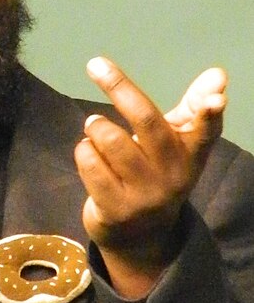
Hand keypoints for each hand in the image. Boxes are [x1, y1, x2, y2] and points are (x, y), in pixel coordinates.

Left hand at [74, 57, 226, 297]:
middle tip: (96, 65)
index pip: (206, 131)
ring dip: (95, 126)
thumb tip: (218, 73)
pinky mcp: (115, 209)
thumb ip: (193, 108)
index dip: (209, 113)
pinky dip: (83, 150)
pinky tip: (88, 153)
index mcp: (191, 154)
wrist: (141, 237)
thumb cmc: (158, 175)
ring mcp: (144, 195)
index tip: (216, 97)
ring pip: (110, 141)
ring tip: (94, 127)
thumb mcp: (178, 145)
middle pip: (146, 122)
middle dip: (119, 87)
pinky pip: (90, 164)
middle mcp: (172, 175)